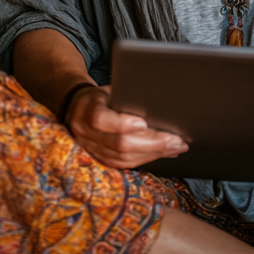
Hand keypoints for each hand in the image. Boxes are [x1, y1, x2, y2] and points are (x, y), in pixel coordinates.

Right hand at [64, 85, 187, 168]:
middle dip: (152, 144)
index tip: (145, 122)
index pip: (101, 119)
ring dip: (153, 154)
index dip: (122, 123)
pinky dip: (145, 159)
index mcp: (87, 109)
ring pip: (122, 158)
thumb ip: (128, 97)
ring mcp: (91, 149)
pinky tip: (162, 153)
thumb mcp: (111, 89)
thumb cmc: (102, 96)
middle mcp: (85, 132)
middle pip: (118, 144)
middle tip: (177, 141)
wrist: (77, 108)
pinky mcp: (99, 158)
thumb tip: (160, 103)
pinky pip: (123, 164)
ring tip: (176, 148)